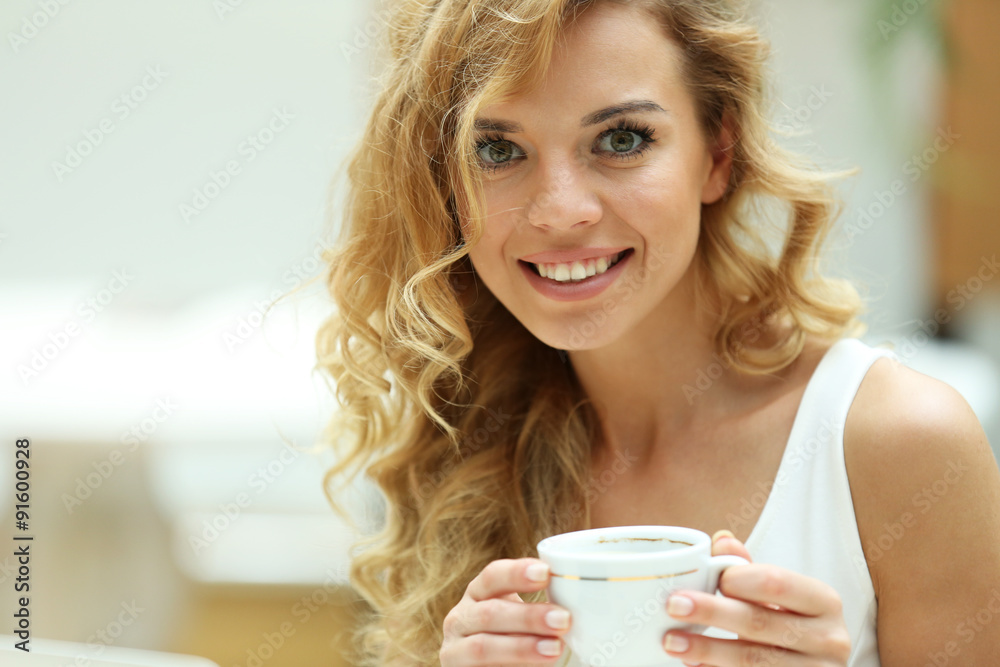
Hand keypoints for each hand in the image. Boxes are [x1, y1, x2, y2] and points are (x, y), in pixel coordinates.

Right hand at [440, 558, 570, 665]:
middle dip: (528, 616)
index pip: (493, 576)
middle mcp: (461, 618)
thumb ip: (544, 610)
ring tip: (555, 650)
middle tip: (563, 620)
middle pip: (490, 612)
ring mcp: (455, 650)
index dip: (517, 573)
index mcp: (479, 594)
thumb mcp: (521, 620)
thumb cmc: (510, 638)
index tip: (546, 573)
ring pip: (483, 647)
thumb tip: (589, 604)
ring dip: (521, 647)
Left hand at [662, 531, 850, 665]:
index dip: (738, 579)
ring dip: (707, 649)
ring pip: (753, 660)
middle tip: (674, 605)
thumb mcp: (780, 595)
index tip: (710, 578)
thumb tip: (721, 541)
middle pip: (760, 622)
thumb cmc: (793, 624)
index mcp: (824, 601)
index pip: (777, 583)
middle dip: (712, 613)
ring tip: (672, 641)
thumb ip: (749, 569)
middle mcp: (829, 639)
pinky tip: (693, 664)